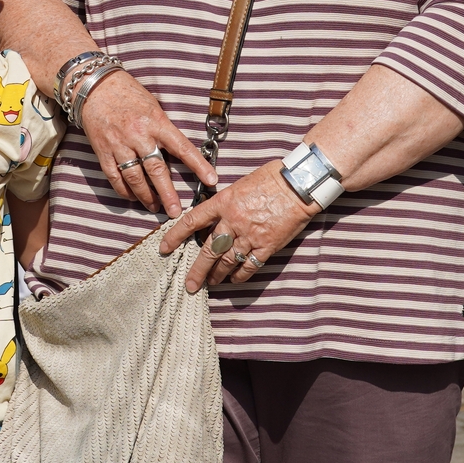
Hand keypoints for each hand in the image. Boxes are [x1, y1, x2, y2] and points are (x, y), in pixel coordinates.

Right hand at [75, 70, 215, 218]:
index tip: (211, 180)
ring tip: (154, 206)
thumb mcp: (153, 106)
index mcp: (156, 122)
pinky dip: (124, 190)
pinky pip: (115, 176)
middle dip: (167, 193)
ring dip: (145, 196)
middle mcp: (138, 135)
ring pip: (135, 177)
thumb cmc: (128, 93)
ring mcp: (119, 144)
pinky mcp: (103, 151)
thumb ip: (163, 129)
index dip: (198, 165)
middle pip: (156, 170)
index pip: (182, 147)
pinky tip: (132, 196)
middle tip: (175, 211)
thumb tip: (177, 151)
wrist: (95, 86)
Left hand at [158, 161, 312, 291]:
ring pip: (227, 261)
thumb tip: (214, 217)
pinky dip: (240, 275)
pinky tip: (234, 279)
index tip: (165, 248)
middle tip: (190, 284)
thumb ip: (225, 202)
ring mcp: (250, 235)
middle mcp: (233, 221)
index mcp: (223, 202)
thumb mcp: (239, 184)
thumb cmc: (270, 178)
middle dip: (197, 270)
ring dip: (217, 275)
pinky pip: (250, 266)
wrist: (298, 184)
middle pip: (208, 250)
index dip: (175, 236)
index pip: (192, 222)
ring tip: (211, 283)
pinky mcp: (267, 246)